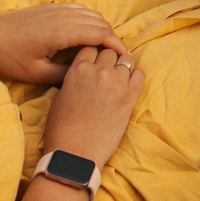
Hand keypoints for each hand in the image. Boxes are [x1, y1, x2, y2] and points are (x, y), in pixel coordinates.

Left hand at [0, 2, 129, 84]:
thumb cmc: (8, 58)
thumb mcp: (37, 74)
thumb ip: (65, 74)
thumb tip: (86, 75)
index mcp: (64, 32)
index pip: (102, 35)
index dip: (118, 46)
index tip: (126, 58)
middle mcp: (65, 16)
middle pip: (100, 23)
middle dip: (113, 38)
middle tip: (119, 57)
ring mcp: (57, 8)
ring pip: (92, 14)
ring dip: (102, 28)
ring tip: (106, 47)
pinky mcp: (50, 6)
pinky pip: (80, 9)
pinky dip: (90, 19)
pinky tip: (88, 32)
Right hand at [40, 44, 145, 166]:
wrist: (76, 153)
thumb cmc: (62, 129)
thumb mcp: (60, 96)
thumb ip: (74, 78)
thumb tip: (83, 73)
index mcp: (78, 70)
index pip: (90, 47)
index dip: (93, 52)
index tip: (94, 59)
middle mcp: (99, 71)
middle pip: (109, 51)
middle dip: (107, 59)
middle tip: (106, 70)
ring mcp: (117, 83)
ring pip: (126, 59)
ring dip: (122, 66)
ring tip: (118, 77)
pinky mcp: (130, 96)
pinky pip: (140, 74)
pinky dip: (135, 75)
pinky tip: (129, 84)